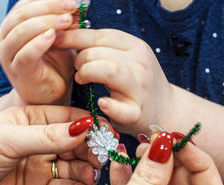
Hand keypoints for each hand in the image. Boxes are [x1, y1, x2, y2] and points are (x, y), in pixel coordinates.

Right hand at [0, 0, 78, 104]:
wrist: (50, 95)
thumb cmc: (55, 65)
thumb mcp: (61, 38)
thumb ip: (64, 21)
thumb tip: (77, 2)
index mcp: (14, 24)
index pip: (27, 3)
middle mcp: (6, 36)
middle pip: (23, 14)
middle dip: (49, 7)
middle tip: (71, 6)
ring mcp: (8, 54)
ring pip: (20, 31)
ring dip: (45, 22)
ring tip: (67, 20)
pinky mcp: (16, 70)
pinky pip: (24, 54)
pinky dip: (38, 43)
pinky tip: (52, 36)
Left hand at [0, 106, 107, 184]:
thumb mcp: (9, 138)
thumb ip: (47, 136)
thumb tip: (83, 128)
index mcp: (32, 120)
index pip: (68, 119)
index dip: (89, 125)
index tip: (107, 132)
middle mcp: (40, 143)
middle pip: (76, 144)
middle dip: (91, 150)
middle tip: (101, 158)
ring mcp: (41, 168)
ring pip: (74, 168)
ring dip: (87, 172)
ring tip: (91, 176)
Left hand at [56, 29, 172, 135]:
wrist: (167, 111)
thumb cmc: (137, 84)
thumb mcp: (126, 59)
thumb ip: (102, 48)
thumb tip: (67, 33)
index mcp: (135, 47)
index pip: (100, 35)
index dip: (74, 36)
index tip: (56, 39)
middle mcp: (140, 63)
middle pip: (99, 52)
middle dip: (80, 59)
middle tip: (77, 69)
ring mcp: (140, 88)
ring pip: (109, 70)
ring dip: (88, 74)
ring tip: (82, 79)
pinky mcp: (137, 113)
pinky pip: (121, 108)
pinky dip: (109, 105)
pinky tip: (101, 102)